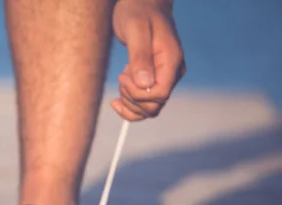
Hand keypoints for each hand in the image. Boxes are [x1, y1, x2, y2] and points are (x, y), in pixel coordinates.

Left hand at [111, 0, 185, 120]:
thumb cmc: (138, 12)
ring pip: (150, 109)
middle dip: (132, 98)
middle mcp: (172, 72)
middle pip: (154, 106)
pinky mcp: (155, 79)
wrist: (142, 4)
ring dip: (130, 103)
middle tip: (121, 77)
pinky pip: (146, 104)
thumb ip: (140, 56)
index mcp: (172, 60)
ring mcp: (165, 77)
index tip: (123, 75)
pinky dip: (130, 107)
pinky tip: (117, 99)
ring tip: (121, 82)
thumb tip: (145, 84)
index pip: (159, 95)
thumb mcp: (135, 30)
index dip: (137, 93)